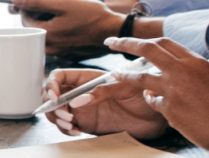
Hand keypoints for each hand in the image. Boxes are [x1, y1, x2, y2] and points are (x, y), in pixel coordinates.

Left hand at [11, 0, 123, 56]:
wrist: (113, 30)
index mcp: (46, 35)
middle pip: (34, 28)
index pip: (24, 20)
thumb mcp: (62, 3)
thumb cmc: (91, 15)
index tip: (42, 0)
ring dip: (49, 22)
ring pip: (45, 34)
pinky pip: (56, 41)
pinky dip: (59, 32)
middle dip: (39, 14)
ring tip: (64, 13)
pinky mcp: (68, 54)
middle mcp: (50, 48)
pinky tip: (70, 24)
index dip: (30, 7)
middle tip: (54, 5)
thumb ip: (36, 2)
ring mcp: (59, 53)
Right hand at [42, 69, 169, 138]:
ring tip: (71, 125)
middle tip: (65, 116)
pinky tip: (76, 131)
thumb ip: (102, 92)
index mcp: (88, 79)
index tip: (55, 97)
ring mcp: (83, 110)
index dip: (51, 85)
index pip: (60, 77)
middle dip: (51, 106)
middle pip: (52, 96)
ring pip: (57, 113)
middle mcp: (82, 93)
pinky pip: (68, 127)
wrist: (157, 116)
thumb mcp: (126, 88)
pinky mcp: (88, 125)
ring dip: (57, 119)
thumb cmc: (145, 95)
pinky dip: (66, 130)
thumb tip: (79, 100)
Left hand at [105, 37, 208, 150]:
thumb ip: (188, 71)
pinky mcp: (170, 108)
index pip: (165, 43)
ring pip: (141, 76)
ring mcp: (175, 88)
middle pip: (148, 49)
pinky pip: (152, 101)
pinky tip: (158, 105)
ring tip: (116, 74)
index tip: (131, 40)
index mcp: (196, 61)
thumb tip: (167, 70)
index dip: (145, 40)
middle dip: (125, 43)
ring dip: (126, 75)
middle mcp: (184, 70)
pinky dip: (152, 101)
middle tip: (110, 42)